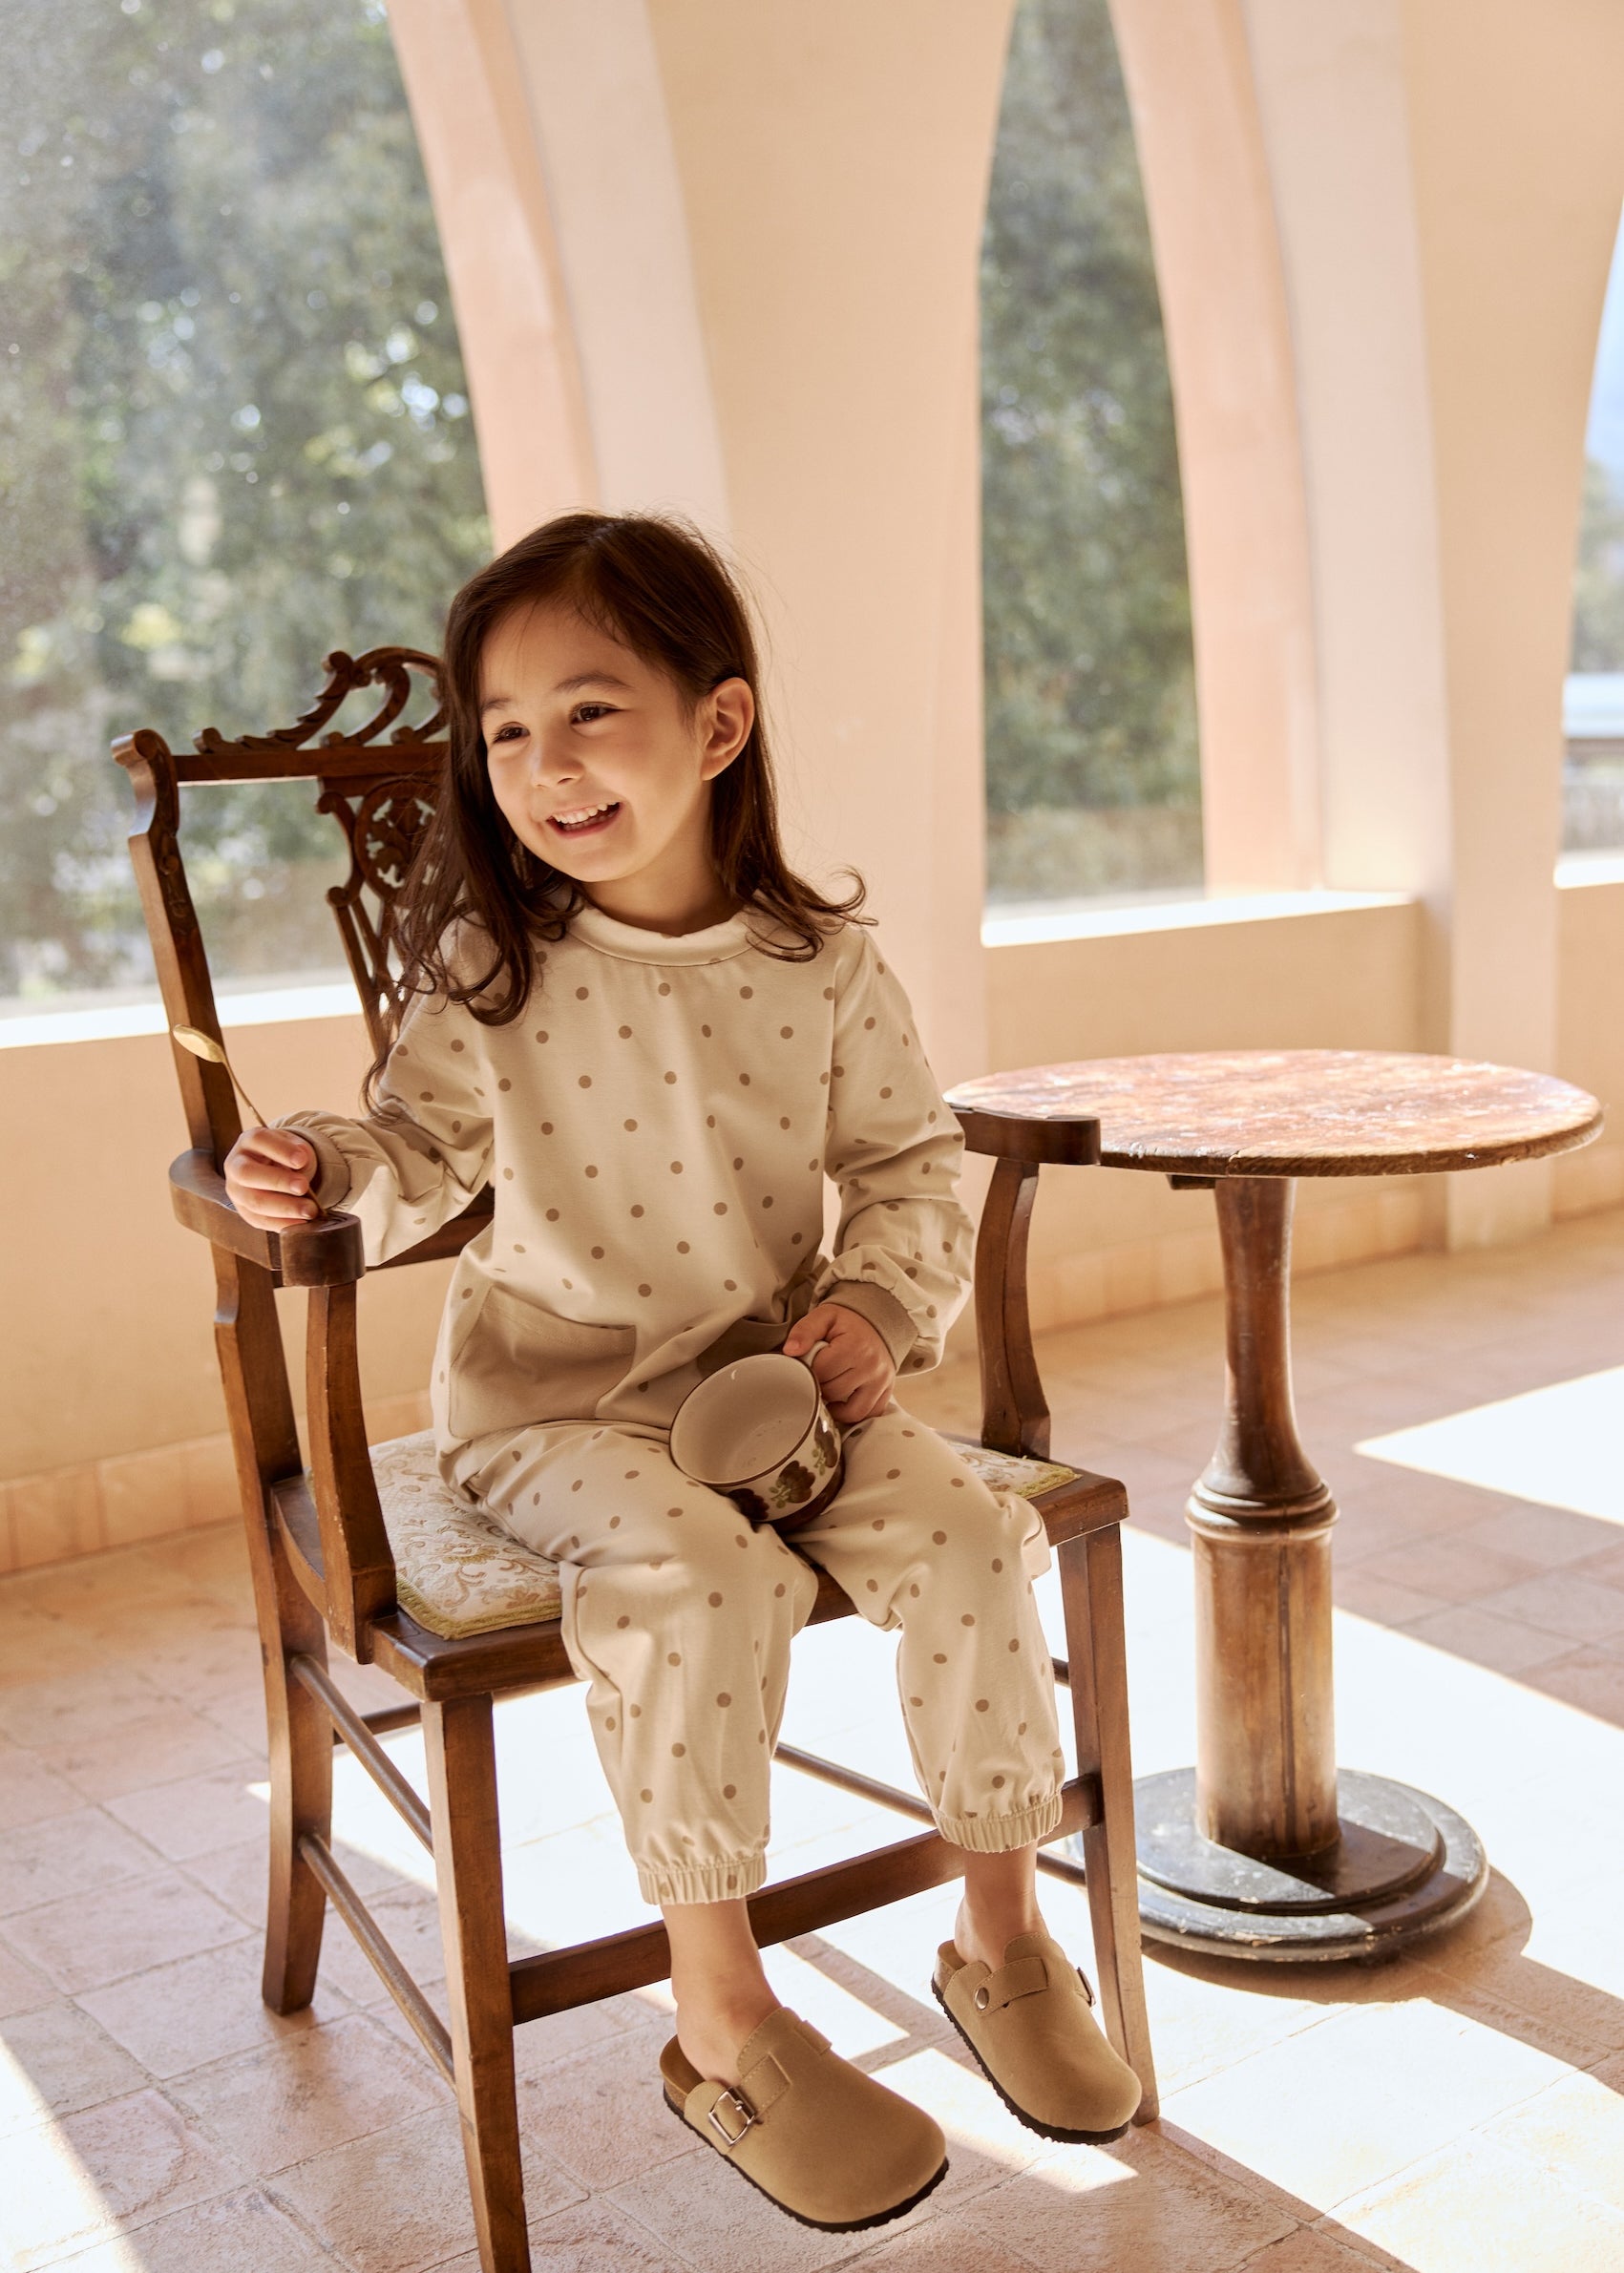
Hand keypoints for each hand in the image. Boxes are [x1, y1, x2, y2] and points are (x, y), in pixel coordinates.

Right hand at [224, 1127, 318, 1230]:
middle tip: (302, 1187)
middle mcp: (236, 1165)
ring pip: (254, 1201)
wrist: (276, 1169)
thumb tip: (302, 1160)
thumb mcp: (293, 1146)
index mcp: (248, 1141)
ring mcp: (236, 1190)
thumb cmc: (285, 1155)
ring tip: (309, 1210)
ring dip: (284, 1208)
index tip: (301, 1160)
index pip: (258, 1140)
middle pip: (248, 1173)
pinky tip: (301, 1223)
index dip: (280, 1150)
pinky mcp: (244, 1211)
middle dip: (277, 1181)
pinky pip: (259, 1220)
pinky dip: (282, 1223)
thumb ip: (300, 1151)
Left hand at [783, 1301, 894, 1426]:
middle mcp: (872, 1366)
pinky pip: (868, 1415)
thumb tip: (790, 1350)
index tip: (810, 1362)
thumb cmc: (847, 1323)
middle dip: (820, 1386)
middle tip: (819, 1374)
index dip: (809, 1370)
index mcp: (855, 1346)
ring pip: (851, 1411)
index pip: (821, 1372)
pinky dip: (852, 1414)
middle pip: (833, 1392)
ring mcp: (881, 1382)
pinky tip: (842, 1402)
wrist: (876, 1324)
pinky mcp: (886, 1392)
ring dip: (834, 1407)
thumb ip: (805, 1330)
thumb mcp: (824, 1317)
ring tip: (827, 1391)